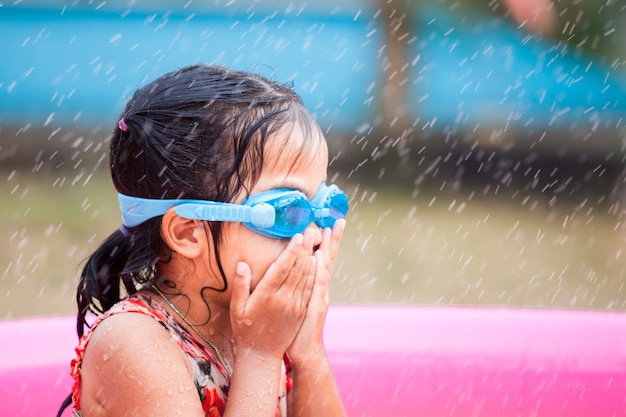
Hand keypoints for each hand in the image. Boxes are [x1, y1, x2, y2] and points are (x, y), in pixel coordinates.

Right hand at [229, 228, 318, 358]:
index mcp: (267, 296)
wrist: (261, 354)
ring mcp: (295, 306)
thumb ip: (240, 286)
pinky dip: (315, 273)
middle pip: (297, 269)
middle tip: (311, 230)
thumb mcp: (237, 309)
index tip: (297, 236)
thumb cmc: (245, 329)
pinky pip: (310, 289)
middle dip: (305, 248)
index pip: (282, 268)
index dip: (291, 251)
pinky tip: (317, 262)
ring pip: (306, 277)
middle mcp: (284, 299)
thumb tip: (242, 264)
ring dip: (312, 257)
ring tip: (316, 240)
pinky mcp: (301, 311)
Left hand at [287, 219, 344, 362]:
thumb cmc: (298, 327)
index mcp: (316, 286)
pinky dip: (319, 270)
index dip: (326, 243)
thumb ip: (299, 286)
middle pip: (328, 259)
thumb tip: (298, 269)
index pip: (322, 260)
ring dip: (327, 249)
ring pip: (324, 268)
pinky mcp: (316, 306)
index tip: (328, 224)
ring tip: (328, 230)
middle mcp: (321, 289)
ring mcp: (321, 296)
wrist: (305, 351)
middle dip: (333, 240)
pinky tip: (319, 257)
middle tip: (339, 220)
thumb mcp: (299, 303)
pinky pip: (317, 284)